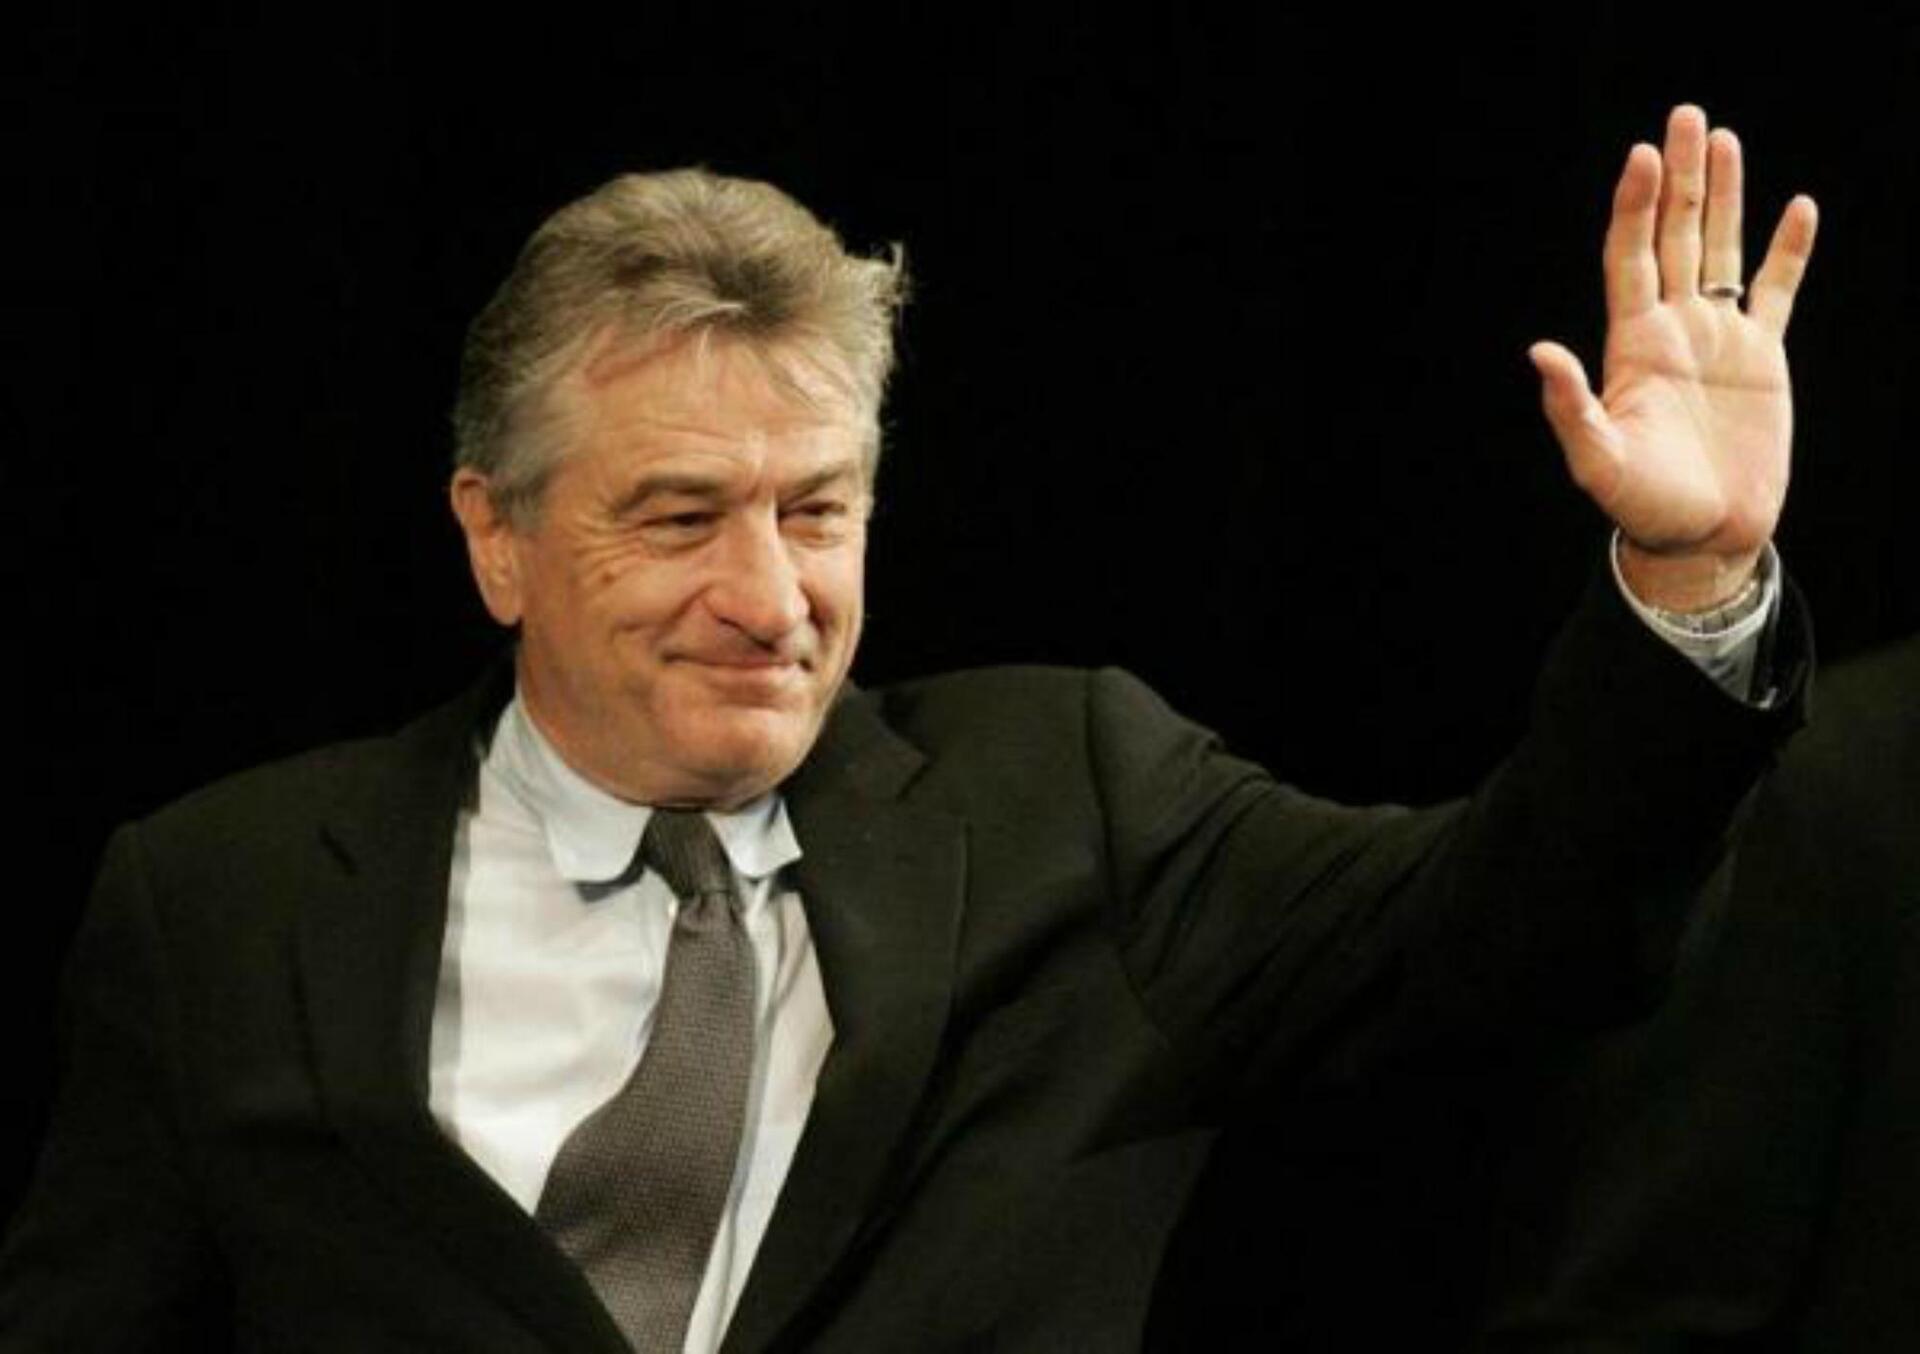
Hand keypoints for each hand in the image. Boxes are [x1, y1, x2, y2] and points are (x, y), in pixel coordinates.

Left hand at [1531, 105, 1817, 610]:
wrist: (1702, 537)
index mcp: (1631, 346)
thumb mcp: (1598, 461)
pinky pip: (1775, 292)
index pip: (1630, 257)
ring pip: (1721, 251)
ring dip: (1724, 197)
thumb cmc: (1642, 506)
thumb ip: (1571, 407)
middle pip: (1675, 237)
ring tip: (1725, 139)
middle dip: (1679, 178)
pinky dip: (1788, 251)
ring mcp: (1717, 340)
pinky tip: (1796, 207)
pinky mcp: (1762, 359)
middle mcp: (1672, 330)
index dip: (1634, 207)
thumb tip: (1539, 353)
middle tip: (1685, 117)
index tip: (1640, 156)